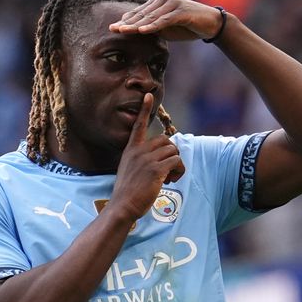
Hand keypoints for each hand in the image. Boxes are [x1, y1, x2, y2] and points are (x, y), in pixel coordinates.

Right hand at [108, 93, 185, 220]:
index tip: (148, 95)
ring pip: (173, 150)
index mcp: (131, 150)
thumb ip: (141, 160)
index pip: (139, 125)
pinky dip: (179, 170)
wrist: (123, 206)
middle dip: (172, 153)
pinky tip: (171, 180)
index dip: (145, 110)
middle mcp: (138, 151)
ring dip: (176, 164)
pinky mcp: (156, 169)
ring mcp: (147, 160)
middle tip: (168, 170)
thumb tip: (161, 157)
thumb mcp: (129, 170)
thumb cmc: (126, 192)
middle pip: (166, 140)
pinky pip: (176, 161)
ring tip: (169, 177)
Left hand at [109, 0, 223, 40]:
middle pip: (142, 14)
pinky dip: (153, 26)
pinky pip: (164, 20)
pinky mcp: (181, 11)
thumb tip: (136, 32)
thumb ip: (152, 27)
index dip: (125, 21)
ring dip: (136, 25)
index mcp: (158, 2)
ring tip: (123, 31)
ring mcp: (172, 4)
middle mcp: (163, 0)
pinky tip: (142, 31)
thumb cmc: (187, 27)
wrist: (211, 24)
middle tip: (112, 29)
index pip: (138, 13)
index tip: (112, 29)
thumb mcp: (166, 28)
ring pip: (150, 16)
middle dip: (126, 22)